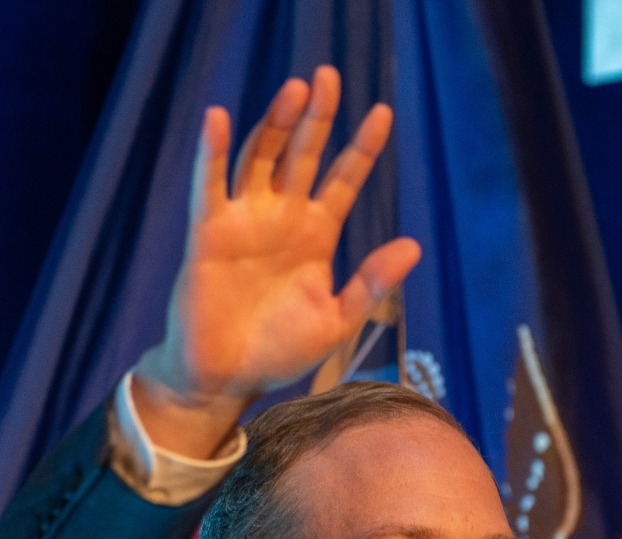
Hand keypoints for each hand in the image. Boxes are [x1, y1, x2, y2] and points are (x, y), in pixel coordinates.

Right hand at [133, 66, 421, 457]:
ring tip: (296, 89)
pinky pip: (210, 185)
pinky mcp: (208, 233)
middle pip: (302, 154)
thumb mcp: (337, 319)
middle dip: (317, 117)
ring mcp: (244, 221)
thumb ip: (371, 283)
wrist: (226, 378)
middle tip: (330, 76)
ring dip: (276, 123)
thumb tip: (413, 245)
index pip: (344, 178)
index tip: (383, 112)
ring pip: (260, 158)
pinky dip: (211, 152)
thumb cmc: (279, 352)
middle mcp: (281, 218)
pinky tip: (217, 117)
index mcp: (315, 235)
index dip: (362, 147)